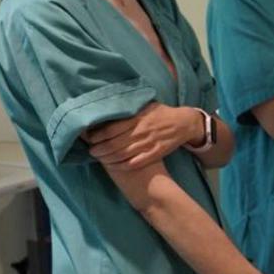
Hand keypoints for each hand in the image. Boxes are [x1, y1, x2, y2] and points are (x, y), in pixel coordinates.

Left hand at [84, 103, 198, 169]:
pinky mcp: (155, 153)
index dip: (97, 136)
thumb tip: (109, 108)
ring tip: (100, 159)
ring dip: (108, 159)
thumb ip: (130, 109)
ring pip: (122, 155)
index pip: (110, 129)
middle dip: (99, 149)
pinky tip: (115, 166)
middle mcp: (141, 131)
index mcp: (136, 118)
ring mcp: (148, 143)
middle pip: (113, 144)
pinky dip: (123, 166)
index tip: (90, 139)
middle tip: (92, 152)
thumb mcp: (146, 106)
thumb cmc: (162, 113)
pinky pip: (136, 162)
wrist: (184, 123)